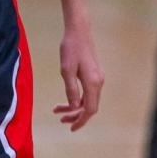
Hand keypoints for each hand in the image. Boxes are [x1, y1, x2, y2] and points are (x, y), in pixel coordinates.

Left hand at [55, 7, 103, 132]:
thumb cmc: (70, 48)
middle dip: (76, 115)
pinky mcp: (94, 73)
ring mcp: (97, 77)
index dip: (81, 121)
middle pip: (90, 106)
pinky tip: (67, 97)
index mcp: (92, 83)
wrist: (79, 30)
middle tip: (60, 118)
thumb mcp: (66, 70)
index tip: (70, 128)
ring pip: (88, 99)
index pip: (90, 110)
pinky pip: (88, 92)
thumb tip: (74, 107)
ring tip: (58, 110)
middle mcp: (98, 82)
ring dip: (75, 106)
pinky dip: (78, 97)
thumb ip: (71, 89)